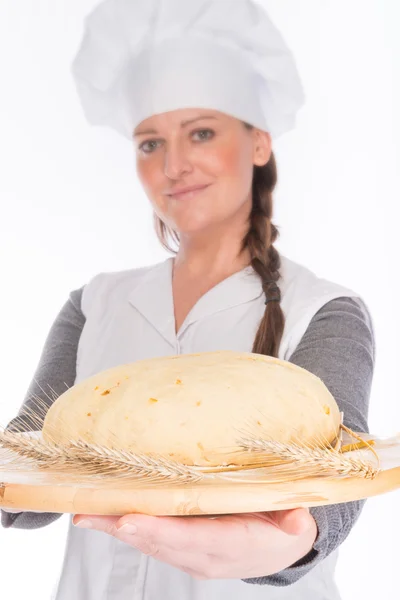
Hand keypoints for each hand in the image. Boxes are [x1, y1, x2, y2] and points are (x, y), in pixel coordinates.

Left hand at [73, 508, 317, 579]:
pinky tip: (103, 517)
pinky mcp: (181, 548)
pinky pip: (150, 539)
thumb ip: (296, 523)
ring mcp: (190, 554)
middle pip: (160, 542)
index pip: (194, 538)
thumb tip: (297, 519)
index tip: (132, 520)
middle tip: (92, 513)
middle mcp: (205, 555)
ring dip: (117, 528)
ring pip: (149, 542)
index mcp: (234, 547)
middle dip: (126, 528)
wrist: (278, 549)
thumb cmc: (285, 528)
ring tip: (86, 514)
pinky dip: (126, 528)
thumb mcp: (297, 525)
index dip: (162, 531)